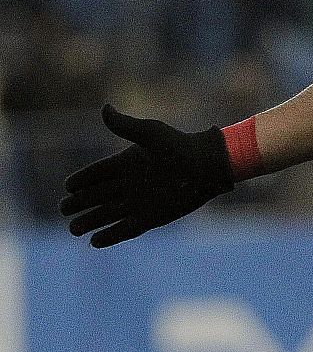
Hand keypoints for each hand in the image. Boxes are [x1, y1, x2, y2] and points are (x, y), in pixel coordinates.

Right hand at [60, 105, 232, 247]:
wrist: (210, 166)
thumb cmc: (182, 146)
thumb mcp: (152, 133)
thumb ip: (125, 125)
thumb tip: (104, 108)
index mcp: (127, 163)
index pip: (96, 174)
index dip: (80, 181)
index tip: (68, 186)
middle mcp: (130, 184)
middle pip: (96, 196)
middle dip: (78, 204)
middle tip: (64, 209)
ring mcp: (140, 202)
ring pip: (107, 214)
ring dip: (90, 222)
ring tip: (74, 229)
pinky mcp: (152, 218)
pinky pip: (126, 229)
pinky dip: (111, 236)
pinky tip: (95, 242)